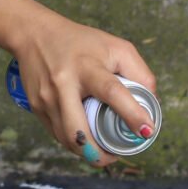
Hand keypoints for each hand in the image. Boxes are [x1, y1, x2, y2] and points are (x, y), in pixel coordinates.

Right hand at [10, 8, 158, 166]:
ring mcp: (46, 99)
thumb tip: (152, 107)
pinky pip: (58, 136)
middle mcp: (63, 84)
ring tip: (104, 151)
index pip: (112, 92)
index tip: (147, 131)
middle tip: (117, 154)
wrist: (34, 34)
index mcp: (87, 66)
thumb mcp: (117, 48)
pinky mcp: (36, 107)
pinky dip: (75, 144)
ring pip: (67, 140)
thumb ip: (141, 74)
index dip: (132, 114)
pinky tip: (87, 140)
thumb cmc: (81, 42)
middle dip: (100, 153)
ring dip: (88, 153)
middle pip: (78, 132)